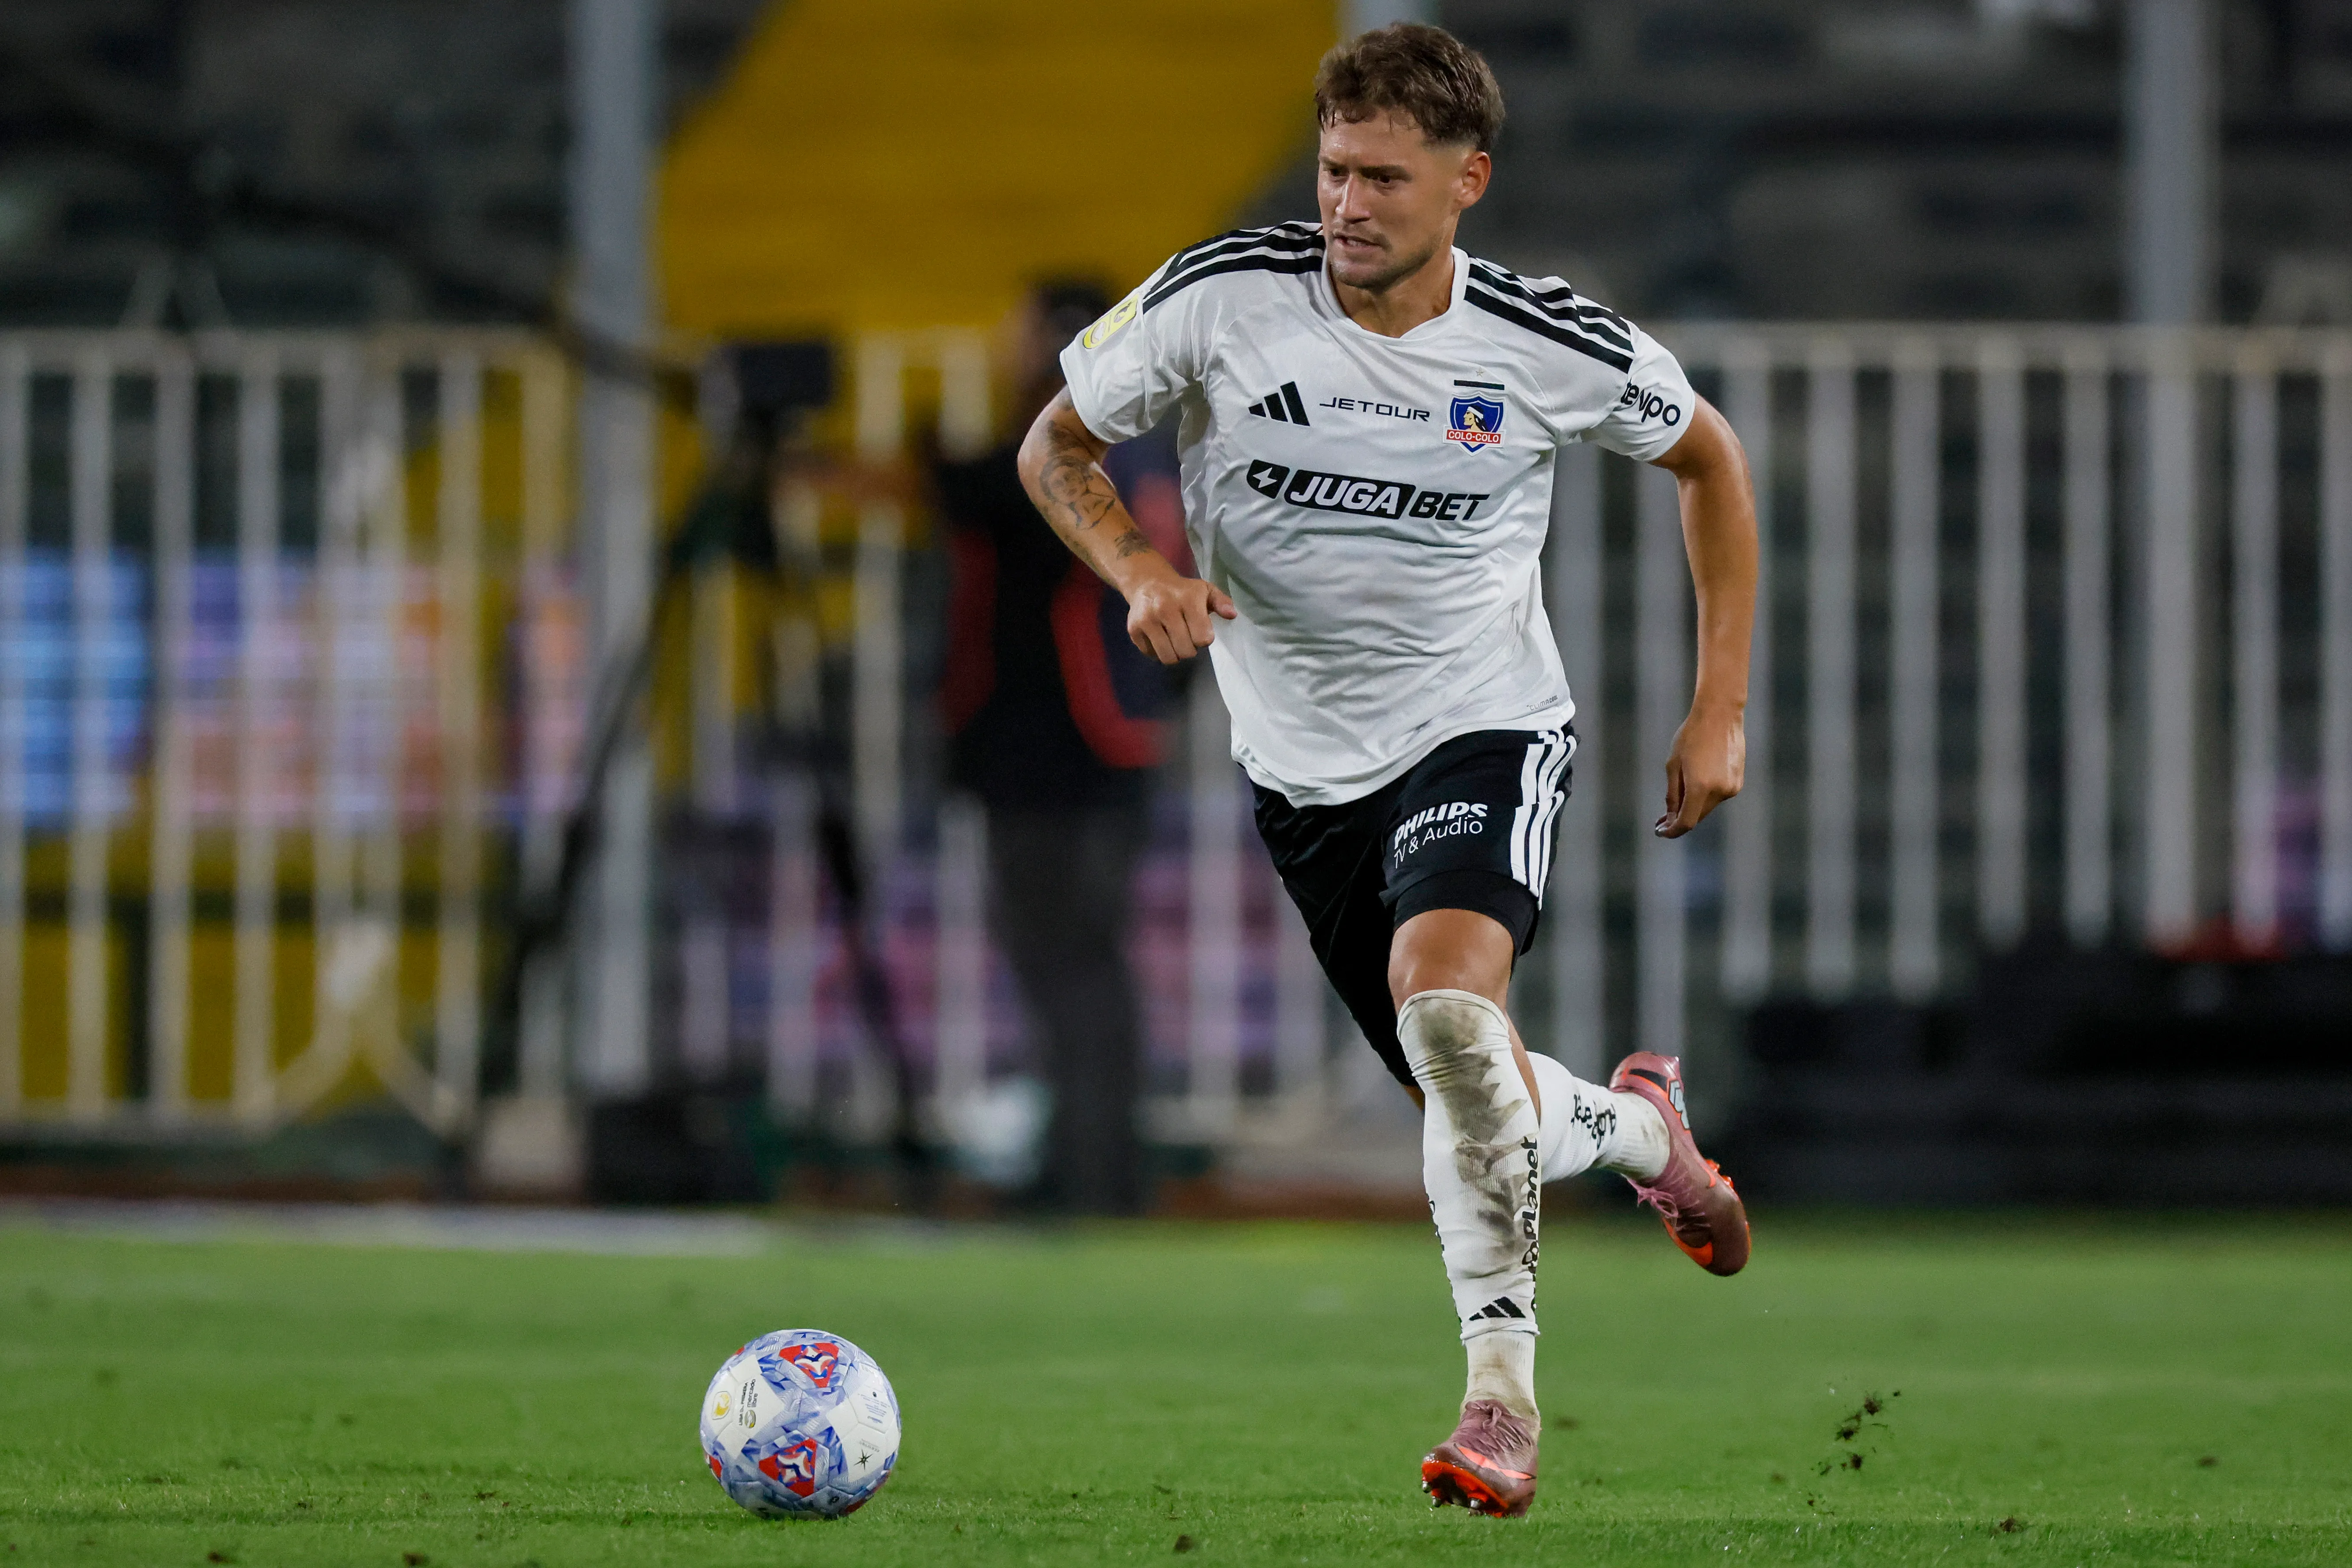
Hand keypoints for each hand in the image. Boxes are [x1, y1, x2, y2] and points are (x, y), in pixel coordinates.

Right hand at [1124, 570, 1236, 664]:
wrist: (1147, 582)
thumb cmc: (1182, 590)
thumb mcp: (1205, 590)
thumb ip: (1221, 602)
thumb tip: (1231, 614)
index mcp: (1187, 599)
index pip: (1202, 638)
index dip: (1204, 638)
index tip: (1200, 630)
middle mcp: (1165, 609)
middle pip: (1186, 651)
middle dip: (1190, 649)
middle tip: (1187, 637)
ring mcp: (1147, 620)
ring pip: (1168, 657)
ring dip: (1174, 654)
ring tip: (1174, 640)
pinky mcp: (1133, 629)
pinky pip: (1151, 655)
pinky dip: (1158, 652)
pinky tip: (1159, 638)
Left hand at [1656, 702, 1744, 837]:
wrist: (1720, 715)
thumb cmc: (1691, 737)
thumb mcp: (1673, 766)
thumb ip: (1673, 794)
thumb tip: (1671, 817)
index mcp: (1700, 787)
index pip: (1686, 822)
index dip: (1672, 831)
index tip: (1660, 832)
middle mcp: (1719, 791)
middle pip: (1696, 816)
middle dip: (1679, 820)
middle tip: (1661, 822)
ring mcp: (1731, 788)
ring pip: (1706, 807)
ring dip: (1691, 808)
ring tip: (1673, 805)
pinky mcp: (1738, 782)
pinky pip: (1716, 796)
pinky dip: (1703, 797)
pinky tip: (1692, 788)